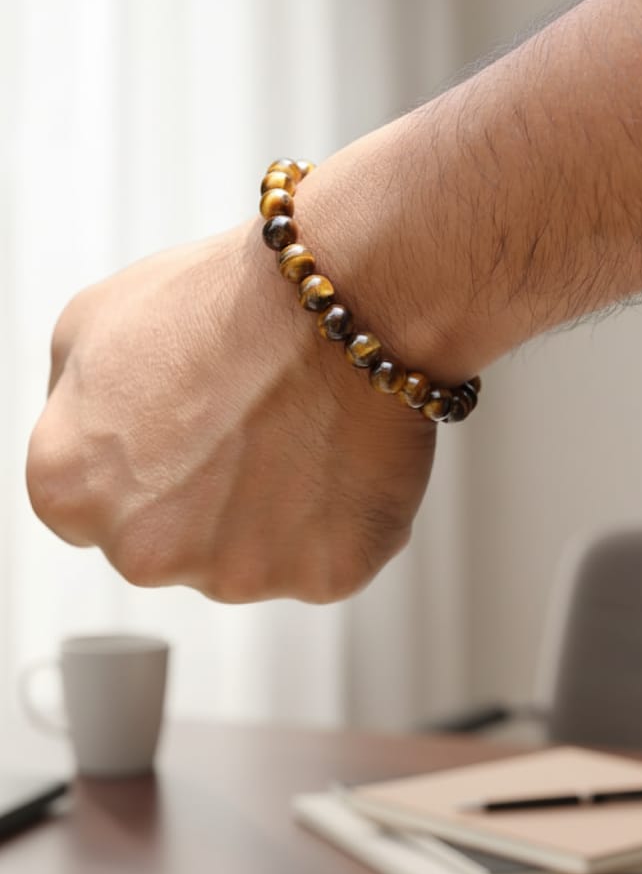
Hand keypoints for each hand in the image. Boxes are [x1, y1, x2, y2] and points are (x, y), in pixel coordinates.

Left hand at [26, 219, 435, 602]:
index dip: (142, 466)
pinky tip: (341, 455)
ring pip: (249, 559)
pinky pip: (326, 558)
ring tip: (297, 431)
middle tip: (244, 427)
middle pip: (168, 547)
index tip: (181, 433)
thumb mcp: (91, 324)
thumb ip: (72, 410)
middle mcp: (142, 550)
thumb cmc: (224, 301)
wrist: (341, 296)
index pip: (91, 510)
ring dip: (271, 513)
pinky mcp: (322, 577)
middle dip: (200, 501)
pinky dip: (339, 519)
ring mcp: (237, 573)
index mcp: (70, 490)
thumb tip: (93, 442)